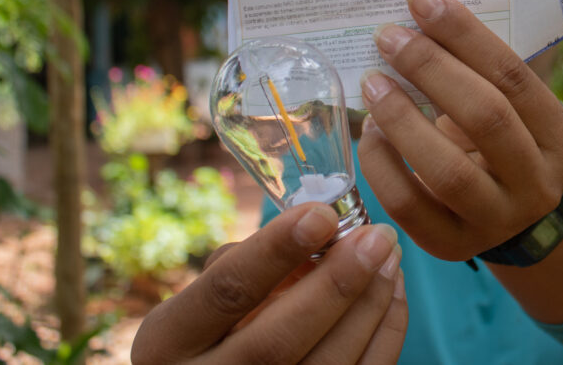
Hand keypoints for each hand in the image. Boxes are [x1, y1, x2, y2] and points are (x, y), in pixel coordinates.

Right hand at [131, 204, 406, 363]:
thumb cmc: (205, 337)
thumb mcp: (198, 306)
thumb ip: (242, 268)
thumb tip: (311, 228)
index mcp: (169, 343)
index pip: (226, 291)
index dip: (275, 250)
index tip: (322, 213)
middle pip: (280, 338)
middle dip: (337, 282)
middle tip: (378, 236)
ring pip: (328, 364)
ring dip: (370, 305)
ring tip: (390, 255)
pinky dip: (384, 332)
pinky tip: (393, 291)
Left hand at [357, 0, 562, 261]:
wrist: (512, 222)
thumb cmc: (504, 146)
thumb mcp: (515, 113)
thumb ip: (483, 74)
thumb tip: (420, 14)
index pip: (515, 78)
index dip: (465, 35)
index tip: (420, 0)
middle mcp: (540, 185)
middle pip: (486, 118)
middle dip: (431, 69)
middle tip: (388, 36)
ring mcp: (498, 222)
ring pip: (448, 170)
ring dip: (402, 118)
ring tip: (372, 81)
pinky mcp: (453, 247)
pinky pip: (409, 205)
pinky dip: (382, 163)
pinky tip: (369, 132)